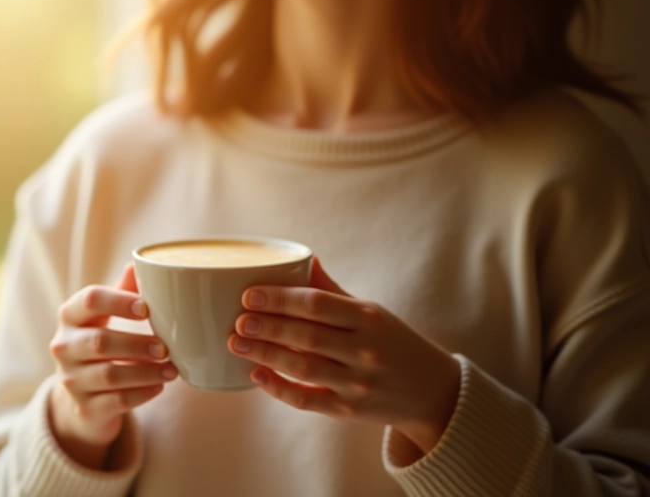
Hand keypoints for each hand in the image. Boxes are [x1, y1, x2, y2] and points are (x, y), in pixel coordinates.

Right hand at [48, 263, 177, 470]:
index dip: (119, 302)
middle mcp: (63, 346)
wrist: (84, 395)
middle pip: (100, 342)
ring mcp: (71, 379)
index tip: (147, 309)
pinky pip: (116, 401)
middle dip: (137, 344)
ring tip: (172, 370)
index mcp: (70, 315)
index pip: (90, 299)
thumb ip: (122, 290)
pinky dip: (141, 394)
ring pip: (109, 375)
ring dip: (146, 372)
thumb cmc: (100, 343)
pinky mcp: (84, 407)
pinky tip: (159, 387)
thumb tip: (139, 262)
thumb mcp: (104, 315)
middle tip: (165, 347)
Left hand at [227, 257, 460, 454]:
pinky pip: (307, 400)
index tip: (250, 294)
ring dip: (265, 356)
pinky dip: (278, 389)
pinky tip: (256, 376)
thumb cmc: (394, 343)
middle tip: (237, 320)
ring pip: (303, 368)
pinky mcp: (348, 410)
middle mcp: (365, 351)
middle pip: (306, 336)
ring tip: (236, 344)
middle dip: (267, 327)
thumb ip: (334, 291)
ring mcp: (357, 383)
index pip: (318, 304)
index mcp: (369, 318)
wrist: (433, 391)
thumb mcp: (373, 312)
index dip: (281, 298)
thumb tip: (305, 258)